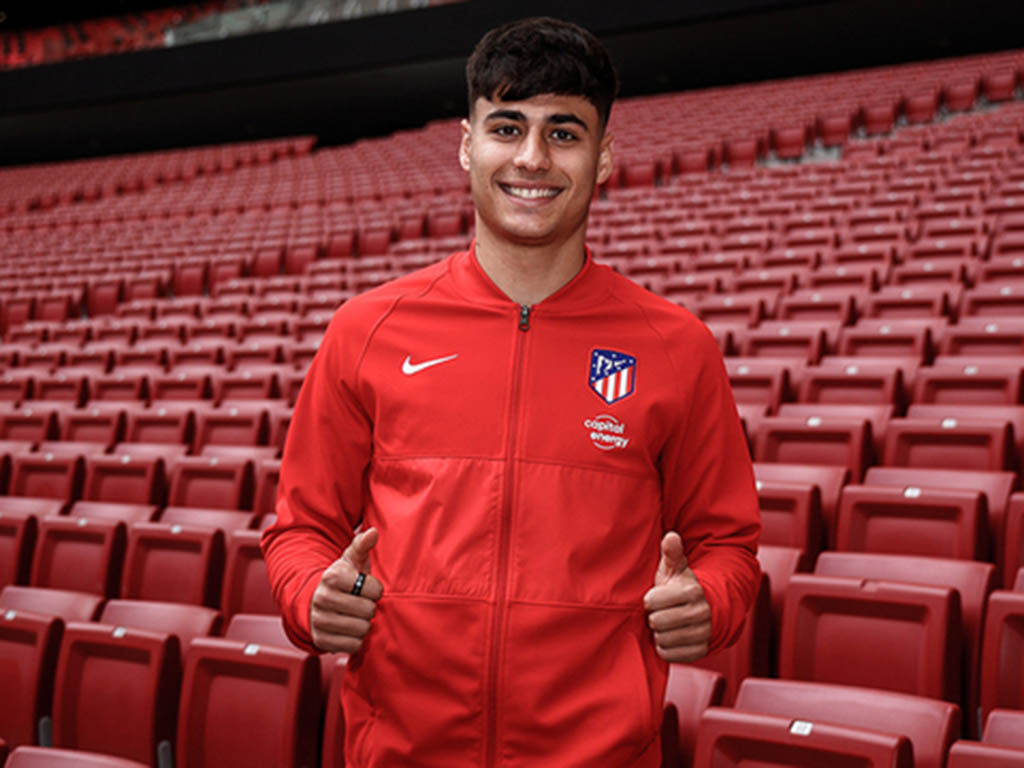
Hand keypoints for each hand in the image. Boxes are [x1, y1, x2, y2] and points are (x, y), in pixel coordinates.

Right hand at [310, 527, 383, 653]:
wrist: (314, 602)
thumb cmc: (341, 580)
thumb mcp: (350, 560)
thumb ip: (362, 545)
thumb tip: (372, 532)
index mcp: (333, 577)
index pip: (374, 590)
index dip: (375, 590)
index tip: (365, 588)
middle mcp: (323, 598)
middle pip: (369, 611)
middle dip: (369, 607)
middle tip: (359, 603)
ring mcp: (320, 620)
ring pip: (362, 629)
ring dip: (363, 624)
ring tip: (354, 615)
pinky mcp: (321, 640)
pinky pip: (353, 645)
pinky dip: (355, 639)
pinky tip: (348, 629)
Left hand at [643, 531, 711, 662]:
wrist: (708, 610)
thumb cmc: (683, 587)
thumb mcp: (677, 568)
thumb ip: (672, 553)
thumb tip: (671, 536)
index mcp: (693, 590)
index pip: (652, 601)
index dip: (649, 600)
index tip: (656, 598)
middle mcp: (701, 613)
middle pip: (657, 622)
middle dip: (654, 617)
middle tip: (660, 612)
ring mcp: (702, 633)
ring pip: (663, 639)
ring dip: (659, 633)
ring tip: (666, 624)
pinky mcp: (700, 651)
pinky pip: (669, 654)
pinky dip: (665, 647)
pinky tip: (670, 636)